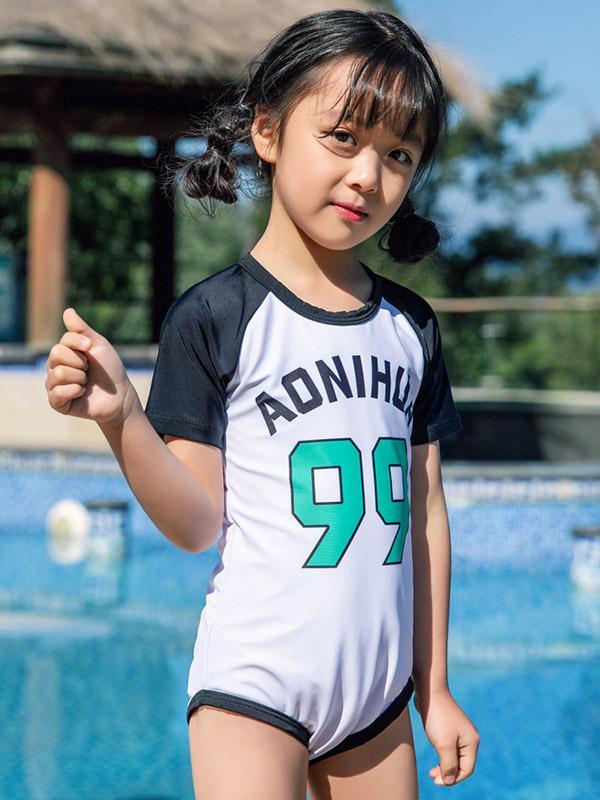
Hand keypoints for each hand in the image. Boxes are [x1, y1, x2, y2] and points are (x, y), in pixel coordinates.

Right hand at [45, 307, 137, 426]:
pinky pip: (58, 393)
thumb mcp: (98, 345)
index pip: (62, 341)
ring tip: (86, 382)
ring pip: (59, 373)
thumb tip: (68, 310)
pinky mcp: (57, 402)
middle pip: (56, 354)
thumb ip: (81, 329)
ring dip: (80, 377)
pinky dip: (75, 391)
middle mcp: (54, 367)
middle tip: (88, 369)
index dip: (80, 343)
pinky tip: (82, 393)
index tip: (91, 348)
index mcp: (63, 353)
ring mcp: (54, 385)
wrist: (119, 395)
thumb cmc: (109, 369)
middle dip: (80, 362)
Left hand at [413, 687, 479, 786]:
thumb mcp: (443, 744)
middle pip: (461, 764)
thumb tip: (449, 780)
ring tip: (432, 771)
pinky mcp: (449, 727)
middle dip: (448, 773)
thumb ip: (448, 765)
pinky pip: (448, 747)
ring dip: (444, 765)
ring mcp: (459, 732)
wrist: (430, 691)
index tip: (436, 780)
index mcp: (472, 742)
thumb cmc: (438, 717)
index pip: (467, 769)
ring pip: (454, 756)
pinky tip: (434, 754)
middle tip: (432, 776)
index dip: (453, 779)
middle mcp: (468, 738)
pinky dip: (442, 755)